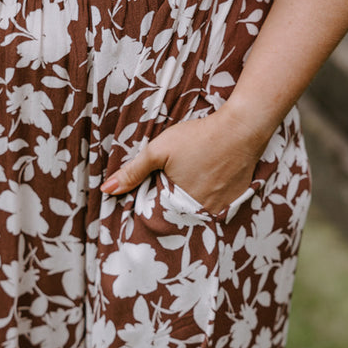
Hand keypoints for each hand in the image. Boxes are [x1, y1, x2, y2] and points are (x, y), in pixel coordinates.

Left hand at [100, 106, 267, 216]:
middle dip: (171, 208)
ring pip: (198, 213)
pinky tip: (209, 182)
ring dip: (191, 204)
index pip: (158, 218)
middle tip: (172, 186)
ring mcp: (221, 209)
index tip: (150, 199)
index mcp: (178, 205)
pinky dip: (210, 199)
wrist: (241, 129)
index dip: (152, 209)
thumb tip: (106, 190)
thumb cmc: (198, 137)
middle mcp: (201, 213)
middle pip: (179, 217)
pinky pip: (217, 207)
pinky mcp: (236, 201)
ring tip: (191, 183)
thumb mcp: (159, 150)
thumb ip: (133, 172)